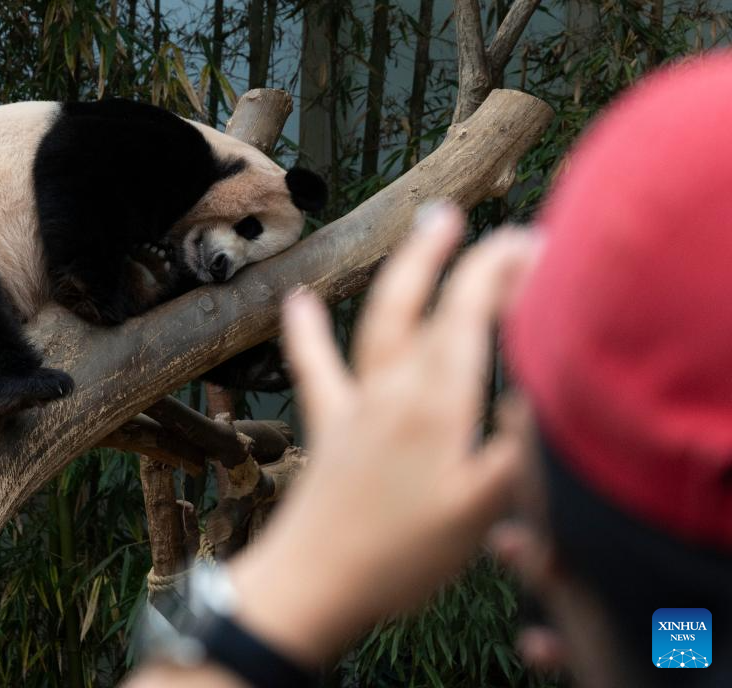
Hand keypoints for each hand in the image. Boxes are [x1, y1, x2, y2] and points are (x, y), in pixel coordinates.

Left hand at [228, 203, 539, 665]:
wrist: (313, 582)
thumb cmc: (400, 554)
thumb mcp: (479, 512)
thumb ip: (517, 451)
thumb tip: (546, 394)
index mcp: (437, 404)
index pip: (470, 314)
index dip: (499, 270)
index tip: (530, 242)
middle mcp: (393, 389)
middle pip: (420, 302)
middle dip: (445, 253)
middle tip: (460, 213)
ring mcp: (356, 402)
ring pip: (378, 319)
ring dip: (399, 269)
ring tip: (418, 229)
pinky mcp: (327, 424)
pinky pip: (312, 366)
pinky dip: (304, 331)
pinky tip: (294, 299)